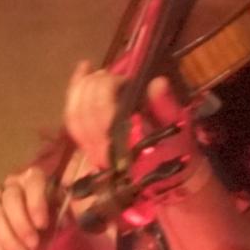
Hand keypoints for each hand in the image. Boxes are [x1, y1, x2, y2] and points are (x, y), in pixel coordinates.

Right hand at [0, 160, 62, 249]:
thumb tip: (66, 213)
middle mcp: (13, 185)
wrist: (50, 225)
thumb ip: (71, 209)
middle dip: (20, 225)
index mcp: (35, 178)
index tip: (42, 225)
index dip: (35, 203)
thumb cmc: (61, 212)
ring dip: (8, 241)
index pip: (32, 183)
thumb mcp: (71, 209)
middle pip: (9, 200)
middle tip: (33, 246)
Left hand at [59, 62, 190, 193]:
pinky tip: (81, 72)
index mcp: (124, 146)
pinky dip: (74, 94)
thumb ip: (165, 106)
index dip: (107, 88)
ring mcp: (92, 151)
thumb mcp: (177, 128)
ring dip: (81, 88)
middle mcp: (103, 150)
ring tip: (95, 73)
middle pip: (84, 111)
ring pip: (73, 115)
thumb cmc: (176, 150)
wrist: (166, 177)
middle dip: (93, 85)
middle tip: (111, 74)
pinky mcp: (87, 147)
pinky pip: (72, 120)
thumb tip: (157, 82)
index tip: (124, 78)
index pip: (102, 113)